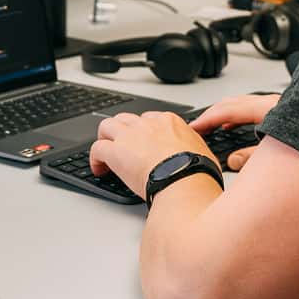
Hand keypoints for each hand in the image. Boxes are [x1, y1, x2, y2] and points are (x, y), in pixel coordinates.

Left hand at [89, 111, 218, 200]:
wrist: (186, 180)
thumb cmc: (198, 171)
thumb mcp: (203, 152)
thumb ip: (194, 149)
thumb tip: (199, 157)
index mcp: (170, 122)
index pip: (150, 119)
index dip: (143, 132)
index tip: (143, 144)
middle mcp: (148, 124)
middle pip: (126, 119)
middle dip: (122, 131)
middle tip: (122, 146)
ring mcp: (130, 136)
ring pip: (107, 126)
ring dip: (105, 139)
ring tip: (106, 153)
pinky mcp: (116, 152)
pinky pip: (97, 149)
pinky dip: (95, 159)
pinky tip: (99, 169)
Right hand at [189, 93, 280, 169]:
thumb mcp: (280, 152)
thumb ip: (253, 157)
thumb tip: (232, 160)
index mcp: (267, 108)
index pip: (229, 110)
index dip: (208, 119)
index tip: (194, 127)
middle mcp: (269, 102)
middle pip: (231, 103)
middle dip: (210, 114)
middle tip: (197, 127)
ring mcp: (274, 104)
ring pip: (239, 103)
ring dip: (221, 113)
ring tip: (209, 126)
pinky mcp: (277, 110)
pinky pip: (248, 107)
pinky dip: (234, 116)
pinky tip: (229, 126)